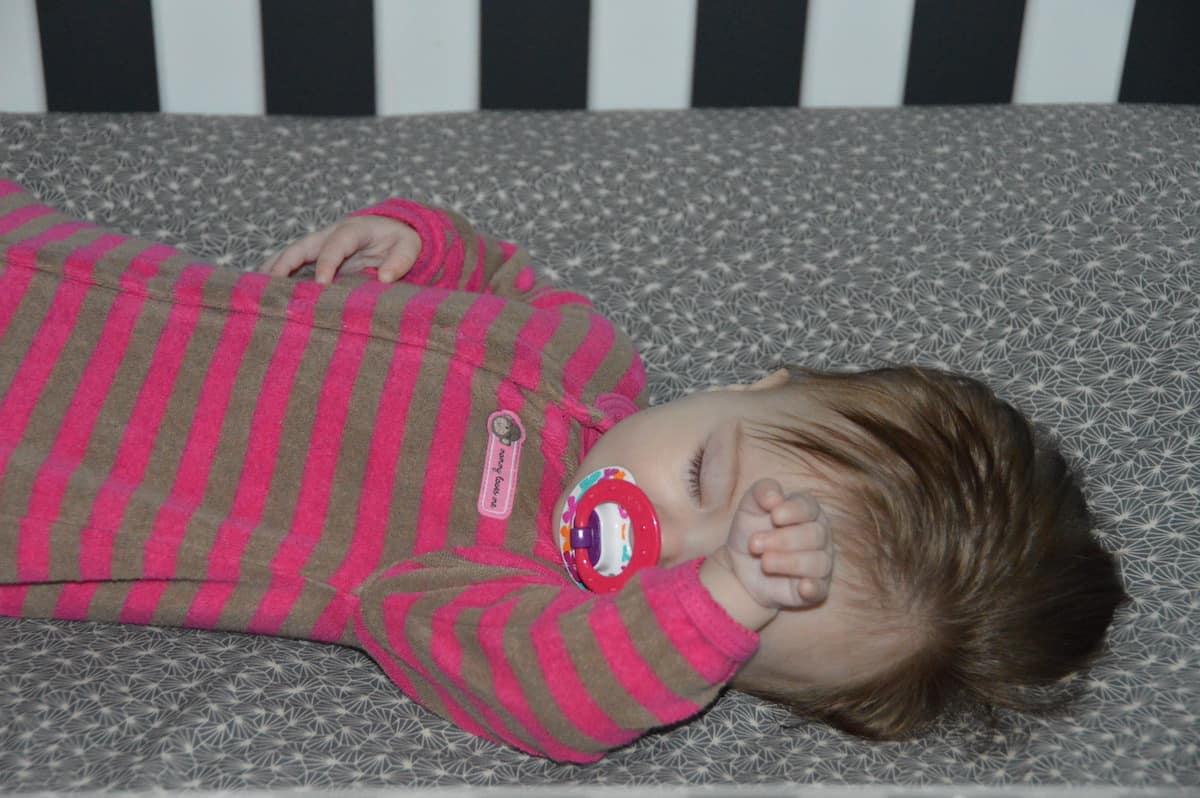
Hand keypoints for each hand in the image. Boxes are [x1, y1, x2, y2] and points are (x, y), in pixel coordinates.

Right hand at [259, 215, 420, 284]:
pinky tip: (264, 292)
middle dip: (287, 262)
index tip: (321, 284)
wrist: (394, 232)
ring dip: (274, 268)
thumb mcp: (410, 246)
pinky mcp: (317, 257)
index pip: (337, 243)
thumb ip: (401, 261)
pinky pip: (294, 264)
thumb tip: (384, 278)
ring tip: (256, 288)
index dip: (327, 262)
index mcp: (354, 229)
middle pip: (303, 245)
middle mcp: (332, 235)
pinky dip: (278, 275)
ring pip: (292, 254)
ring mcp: (321, 245)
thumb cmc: (402, 241)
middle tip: (274, 283)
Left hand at [723, 478, 833, 609]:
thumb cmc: (751, 530)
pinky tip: (802, 587)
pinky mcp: (814, 588)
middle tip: (754, 544)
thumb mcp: (750, 506)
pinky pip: (820, 589)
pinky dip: (813, 588)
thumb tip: (776, 497)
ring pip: (817, 562)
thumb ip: (762, 492)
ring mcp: (820, 563)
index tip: (774, 516)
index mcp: (807, 511)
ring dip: (789, 562)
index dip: (794, 511)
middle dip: (783, 539)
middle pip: (814, 534)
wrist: (739, 568)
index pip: (809, 507)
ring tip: (764, 562)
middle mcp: (819, 536)